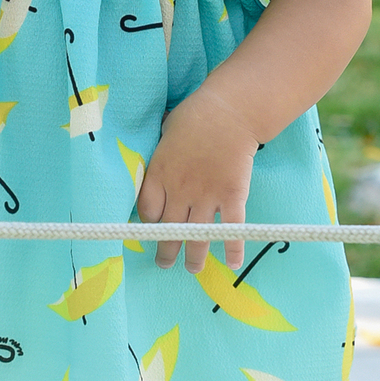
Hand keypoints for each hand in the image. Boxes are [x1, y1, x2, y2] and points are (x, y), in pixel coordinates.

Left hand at [136, 86, 257, 273]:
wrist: (230, 111)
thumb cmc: (195, 116)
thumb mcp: (164, 134)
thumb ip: (160, 157)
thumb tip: (153, 164)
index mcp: (159, 174)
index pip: (146, 212)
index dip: (148, 224)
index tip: (152, 228)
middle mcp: (180, 190)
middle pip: (168, 230)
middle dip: (165, 251)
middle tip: (164, 262)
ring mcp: (206, 195)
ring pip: (196, 236)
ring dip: (193, 257)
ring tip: (191, 269)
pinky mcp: (232, 196)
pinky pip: (230, 229)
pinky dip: (232, 248)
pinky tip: (232, 263)